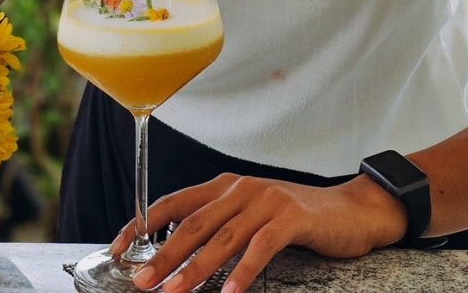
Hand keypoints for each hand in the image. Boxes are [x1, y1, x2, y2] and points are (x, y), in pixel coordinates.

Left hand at [111, 173, 406, 292]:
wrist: (350, 210)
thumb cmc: (295, 218)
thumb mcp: (250, 214)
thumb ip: (217, 225)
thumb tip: (174, 251)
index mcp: (224, 186)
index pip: (174, 202)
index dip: (143, 223)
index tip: (117, 247)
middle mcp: (241, 189)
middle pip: (193, 224)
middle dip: (163, 255)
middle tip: (141, 282)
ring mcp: (266, 201)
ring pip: (222, 238)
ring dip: (196, 270)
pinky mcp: (291, 219)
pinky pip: (261, 248)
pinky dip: (244, 273)